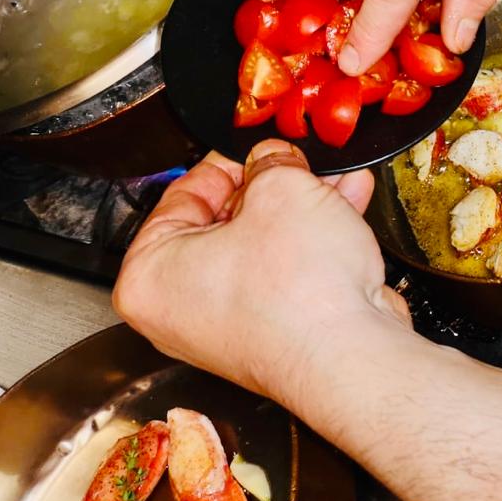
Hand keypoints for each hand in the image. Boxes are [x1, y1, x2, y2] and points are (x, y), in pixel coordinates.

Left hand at [112, 140, 411, 407]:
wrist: (351, 355)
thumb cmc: (298, 294)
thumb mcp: (281, 188)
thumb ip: (271, 161)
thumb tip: (273, 158)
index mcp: (150, 275)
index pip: (182, 195)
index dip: (228, 160)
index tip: (255, 145)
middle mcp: (182, 308)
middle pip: (227, 220)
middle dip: (274, 184)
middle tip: (297, 160)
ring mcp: (230, 324)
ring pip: (265, 243)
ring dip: (304, 206)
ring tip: (335, 178)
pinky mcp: (275, 332)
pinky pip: (288, 270)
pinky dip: (316, 238)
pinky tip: (347, 206)